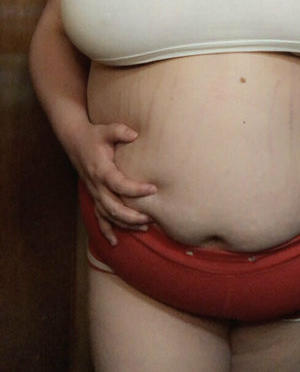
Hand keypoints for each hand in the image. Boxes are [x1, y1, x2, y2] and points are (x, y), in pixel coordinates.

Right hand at [68, 122, 156, 244]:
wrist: (74, 139)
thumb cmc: (94, 134)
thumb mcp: (106, 129)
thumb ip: (119, 131)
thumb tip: (134, 134)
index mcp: (101, 170)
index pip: (119, 184)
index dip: (135, 189)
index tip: (153, 189)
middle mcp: (96, 185)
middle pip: (113, 207)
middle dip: (132, 216)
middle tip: (152, 218)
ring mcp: (94, 192)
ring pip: (108, 215)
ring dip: (126, 224)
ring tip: (146, 227)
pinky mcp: (94, 195)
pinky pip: (99, 217)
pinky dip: (106, 230)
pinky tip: (115, 242)